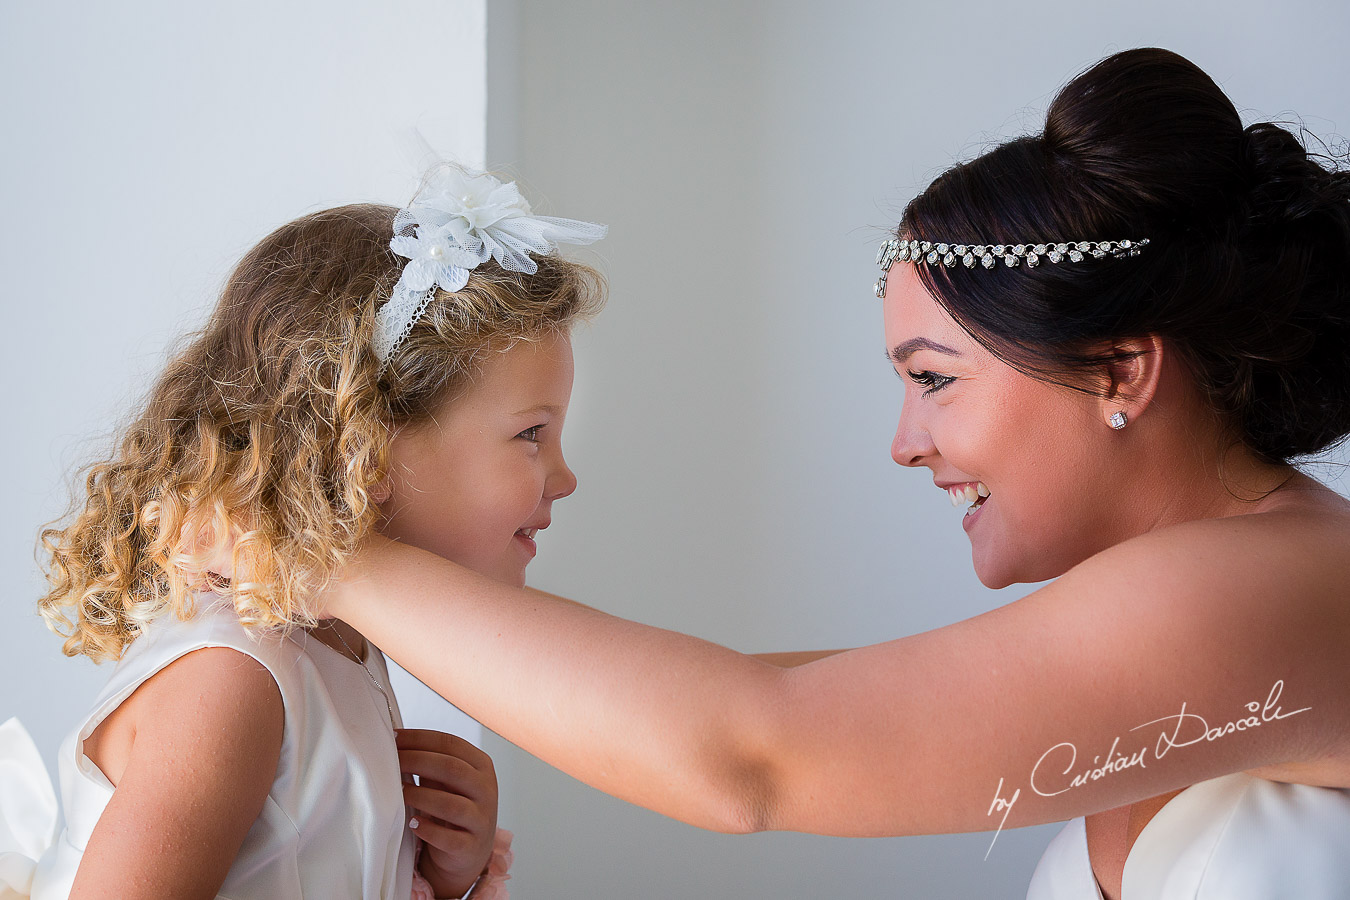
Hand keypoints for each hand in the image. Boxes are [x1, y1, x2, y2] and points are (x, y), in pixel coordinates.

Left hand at [397, 728, 498, 897]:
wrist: (469, 852)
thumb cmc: (453, 807)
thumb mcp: (447, 781)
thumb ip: (430, 762)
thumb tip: (395, 741)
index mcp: (481, 766)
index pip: (451, 744)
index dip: (420, 739)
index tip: (393, 737)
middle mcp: (486, 790)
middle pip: (451, 768)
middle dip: (416, 761)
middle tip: (391, 761)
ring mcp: (482, 819)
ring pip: (451, 804)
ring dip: (419, 796)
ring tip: (398, 792)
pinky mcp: (472, 847)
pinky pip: (449, 839)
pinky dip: (428, 830)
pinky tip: (412, 823)